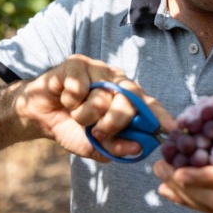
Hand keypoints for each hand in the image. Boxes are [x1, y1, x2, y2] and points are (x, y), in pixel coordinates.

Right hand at [16, 54, 173, 161]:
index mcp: (125, 98)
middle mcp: (116, 80)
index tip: (172, 128)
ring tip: (75, 111)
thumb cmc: (71, 127)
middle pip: (126, 102)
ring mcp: (97, 69)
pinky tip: (65, 98)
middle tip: (98, 130)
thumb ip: (115, 147)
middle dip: (112, 123)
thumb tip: (138, 148)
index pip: (148, 104)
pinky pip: (78, 88)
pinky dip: (68, 100)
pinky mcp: (76, 63)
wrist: (40, 116)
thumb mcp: (94, 144)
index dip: (160, 114)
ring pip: (100, 98)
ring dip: (83, 115)